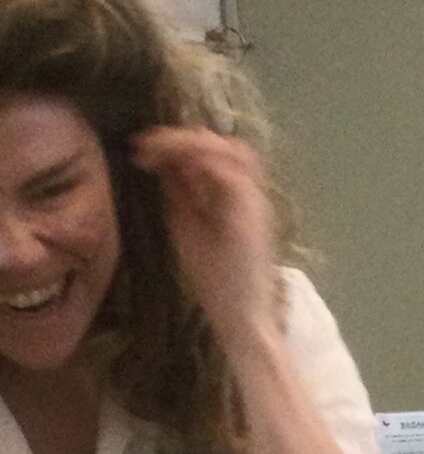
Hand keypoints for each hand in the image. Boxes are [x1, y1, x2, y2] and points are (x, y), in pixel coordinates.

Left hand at [128, 126, 278, 349]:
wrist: (239, 316)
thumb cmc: (215, 280)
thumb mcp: (187, 227)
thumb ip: (180, 194)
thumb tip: (163, 162)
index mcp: (231, 197)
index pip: (209, 154)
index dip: (175, 144)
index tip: (140, 149)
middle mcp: (248, 193)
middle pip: (223, 144)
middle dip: (181, 137)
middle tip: (143, 144)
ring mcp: (254, 200)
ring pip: (232, 149)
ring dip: (192, 143)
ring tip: (157, 149)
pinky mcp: (253, 211)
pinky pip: (231, 170)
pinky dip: (200, 160)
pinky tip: (171, 166)